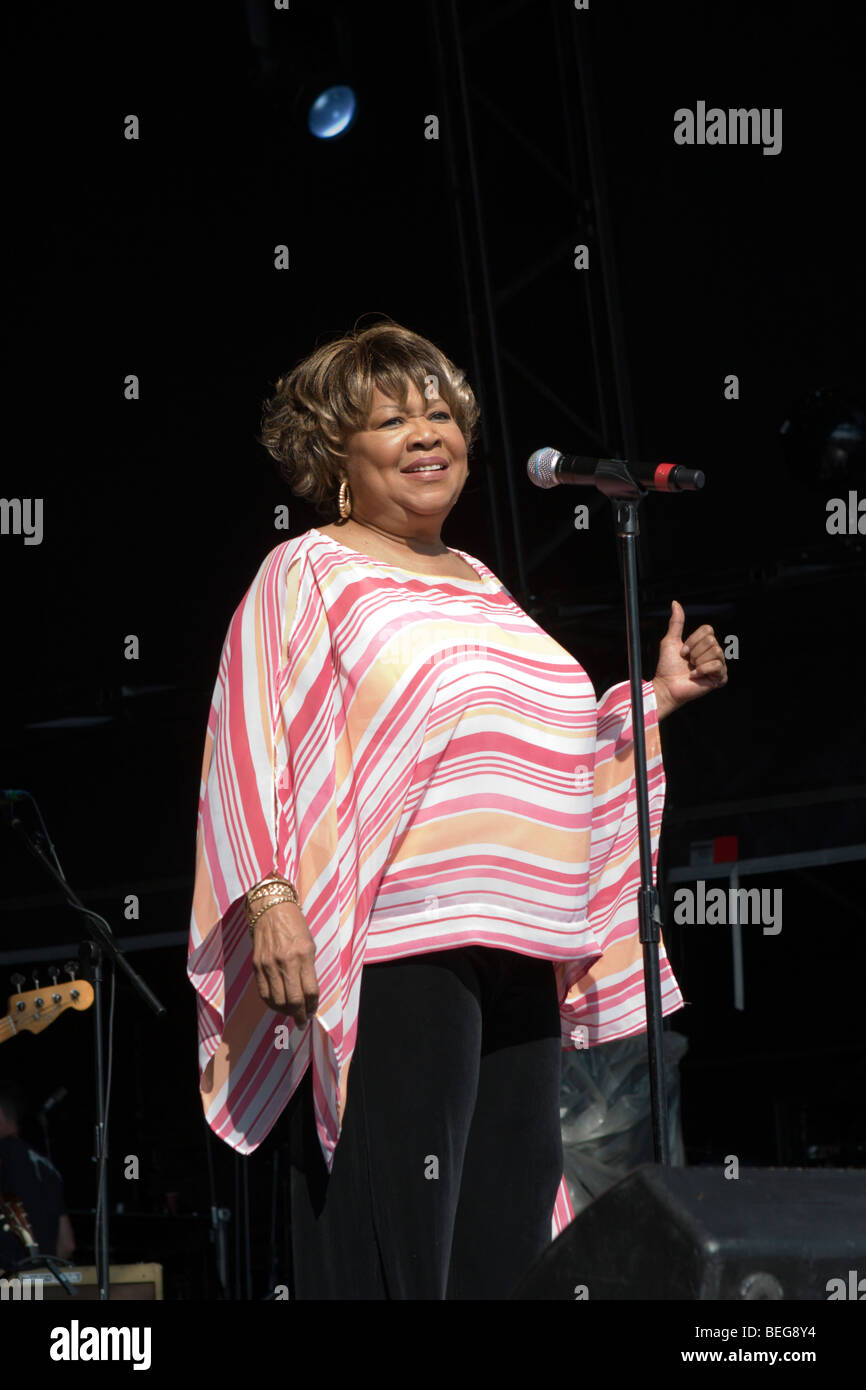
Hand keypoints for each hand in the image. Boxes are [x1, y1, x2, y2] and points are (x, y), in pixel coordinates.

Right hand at [250, 899, 319, 1026]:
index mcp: (303, 955)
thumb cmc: (295, 925)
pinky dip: (271, 1004)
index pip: (310, 990)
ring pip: (277, 1000)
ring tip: (291, 1014)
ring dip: (285, 1012)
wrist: (270, 909)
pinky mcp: (257, 966)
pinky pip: (263, 993)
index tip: (313, 1012)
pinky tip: (277, 1005)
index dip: (313, 1006)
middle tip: (302, 1021)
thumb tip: (308, 994)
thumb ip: (309, 968)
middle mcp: (285, 961)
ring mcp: (269, 964)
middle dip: (300, 1015)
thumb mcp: (309, 944)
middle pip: (293, 1000)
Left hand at [652, 600, 727, 718]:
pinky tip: (695, 676)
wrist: (666, 685)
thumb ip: (676, 622)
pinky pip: (717, 665)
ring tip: (692, 669)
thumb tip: (675, 603)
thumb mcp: (671, 640)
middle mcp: (714, 653)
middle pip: (711, 641)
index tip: (683, 651)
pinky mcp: (720, 678)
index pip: (708, 630)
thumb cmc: (667, 666)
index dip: (693, 640)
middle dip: (694, 652)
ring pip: (716, 651)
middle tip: (688, 662)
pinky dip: (702, 670)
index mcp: (704, 644)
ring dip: (698, 661)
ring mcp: (718, 666)